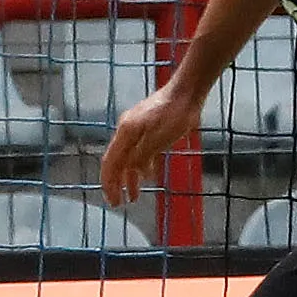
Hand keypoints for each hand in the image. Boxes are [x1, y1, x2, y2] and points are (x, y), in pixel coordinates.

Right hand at [100, 80, 196, 207]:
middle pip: (116, 162)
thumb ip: (141, 156)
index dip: (109, 184)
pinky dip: (141, 166)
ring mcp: (137, 130)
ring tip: (134, 196)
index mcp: (125, 133)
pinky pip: (140, 152)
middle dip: (116, 184)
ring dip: (130, 178)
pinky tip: (147, 176)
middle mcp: (127, 131)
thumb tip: (130, 171)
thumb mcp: (157, 139)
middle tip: (119, 203)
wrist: (186, 93)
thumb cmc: (174, 114)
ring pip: (129, 159)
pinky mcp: (148, 129)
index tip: (113, 201)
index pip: (111, 163)